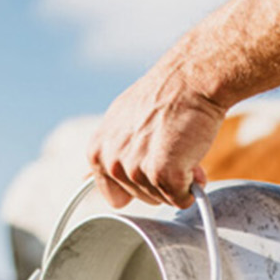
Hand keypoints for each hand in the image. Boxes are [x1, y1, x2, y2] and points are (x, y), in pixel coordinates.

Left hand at [87, 65, 225, 208]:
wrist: (190, 80)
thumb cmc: (163, 98)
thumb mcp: (121, 122)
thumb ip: (109, 153)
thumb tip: (86, 180)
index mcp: (97, 152)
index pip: (114, 196)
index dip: (139, 184)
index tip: (149, 165)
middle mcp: (112, 163)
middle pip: (142, 199)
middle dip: (161, 180)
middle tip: (172, 148)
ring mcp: (135, 170)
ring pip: (163, 199)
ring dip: (179, 180)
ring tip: (182, 147)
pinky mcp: (162, 174)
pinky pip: (182, 199)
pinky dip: (193, 187)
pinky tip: (192, 159)